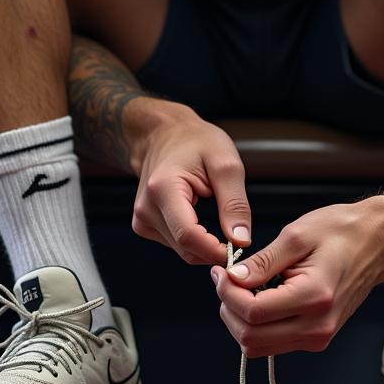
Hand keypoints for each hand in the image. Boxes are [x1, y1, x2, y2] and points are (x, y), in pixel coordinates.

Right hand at [132, 110, 251, 265]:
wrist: (166, 133)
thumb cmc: (196, 142)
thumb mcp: (225, 164)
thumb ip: (234, 203)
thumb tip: (241, 241)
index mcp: (163, 189)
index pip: (188, 236)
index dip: (216, 250)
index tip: (240, 248)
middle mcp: (146, 207)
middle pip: (185, 247)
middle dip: (214, 250)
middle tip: (239, 236)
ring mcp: (142, 218)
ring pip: (182, 250)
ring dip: (205, 245)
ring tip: (219, 219)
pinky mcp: (144, 224)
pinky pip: (175, 244)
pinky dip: (194, 240)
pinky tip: (201, 218)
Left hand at [210, 196, 383, 357]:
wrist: (376, 243)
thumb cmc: (342, 232)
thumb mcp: (297, 235)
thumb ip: (263, 261)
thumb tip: (233, 278)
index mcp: (315, 297)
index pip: (254, 313)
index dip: (227, 293)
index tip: (221, 272)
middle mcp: (318, 326)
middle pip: (251, 338)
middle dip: (229, 308)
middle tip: (225, 279)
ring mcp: (319, 337)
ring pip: (259, 346)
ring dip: (240, 319)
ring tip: (241, 286)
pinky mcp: (317, 337)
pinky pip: (273, 342)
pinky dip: (257, 324)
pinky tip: (259, 296)